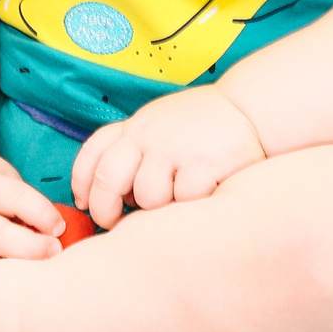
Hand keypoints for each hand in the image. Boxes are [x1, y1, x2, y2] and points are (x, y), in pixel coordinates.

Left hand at [71, 86, 266, 229]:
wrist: (250, 108)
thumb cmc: (200, 126)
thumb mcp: (158, 124)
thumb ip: (131, 150)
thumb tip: (98, 195)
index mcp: (135, 127)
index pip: (93, 153)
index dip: (81, 185)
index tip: (86, 205)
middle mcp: (150, 135)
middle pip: (107, 178)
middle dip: (106, 209)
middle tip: (116, 223)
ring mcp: (176, 148)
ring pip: (146, 195)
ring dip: (157, 206)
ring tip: (174, 200)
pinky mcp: (205, 164)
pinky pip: (184, 200)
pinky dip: (190, 205)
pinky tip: (201, 196)